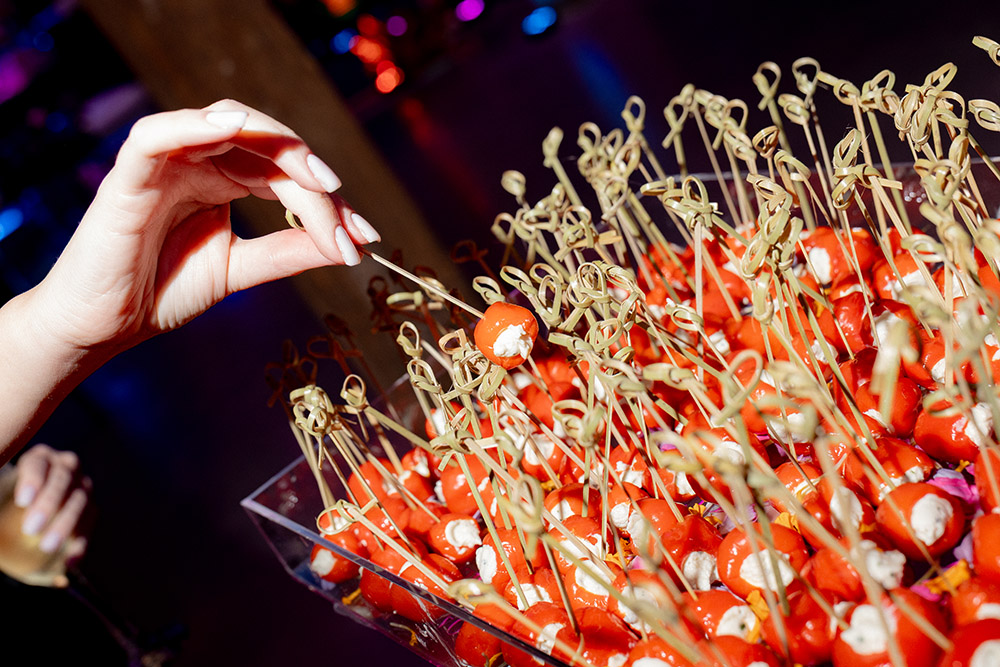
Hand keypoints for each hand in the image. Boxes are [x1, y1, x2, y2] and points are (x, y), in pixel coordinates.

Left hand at [13, 444, 91, 559]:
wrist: (19, 529)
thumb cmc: (4, 510)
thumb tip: (13, 505)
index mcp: (39, 459)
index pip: (38, 462)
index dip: (33, 479)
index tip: (22, 501)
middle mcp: (65, 468)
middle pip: (63, 479)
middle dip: (48, 504)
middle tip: (30, 529)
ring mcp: (81, 488)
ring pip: (80, 501)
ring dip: (64, 524)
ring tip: (46, 547)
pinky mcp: (89, 511)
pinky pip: (89, 525)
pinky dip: (80, 543)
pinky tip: (69, 561)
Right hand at [30, 99, 379, 355]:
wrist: (103, 327)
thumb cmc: (163, 291)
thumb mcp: (240, 269)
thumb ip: (288, 250)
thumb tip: (351, 245)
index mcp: (223, 179)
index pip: (286, 173)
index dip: (329, 201)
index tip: (365, 238)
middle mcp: (198, 161)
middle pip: (267, 147)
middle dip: (314, 178)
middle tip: (347, 215)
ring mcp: (165, 163)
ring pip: (225, 125)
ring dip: (277, 143)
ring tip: (318, 178)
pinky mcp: (128, 175)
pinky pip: (158, 135)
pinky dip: (192, 125)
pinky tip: (233, 129)